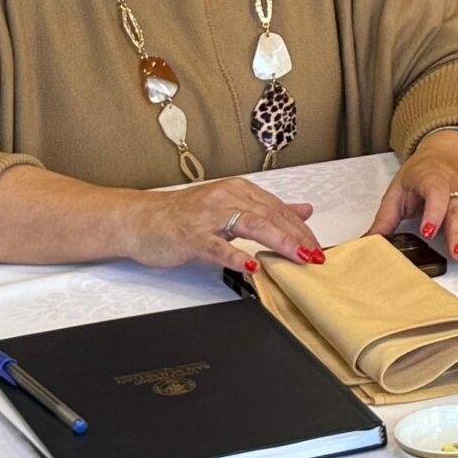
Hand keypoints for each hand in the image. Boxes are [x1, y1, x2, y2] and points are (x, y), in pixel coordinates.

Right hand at [124, 177, 323, 271]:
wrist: (140, 220)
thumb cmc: (184, 217)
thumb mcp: (230, 208)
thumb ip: (267, 210)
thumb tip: (303, 210)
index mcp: (238, 191)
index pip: (278, 209)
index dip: (301, 229)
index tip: (317, 247)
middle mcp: (226, 197)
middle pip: (271, 216)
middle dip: (297, 237)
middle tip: (315, 256)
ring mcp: (207, 215)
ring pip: (251, 225)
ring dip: (278, 242)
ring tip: (297, 256)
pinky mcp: (190, 235)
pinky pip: (217, 246)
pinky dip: (236, 256)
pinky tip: (251, 266)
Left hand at [368, 130, 457, 260]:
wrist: (452, 151)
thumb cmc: (423, 171)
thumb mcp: (399, 189)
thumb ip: (385, 218)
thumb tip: (368, 241)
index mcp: (432, 178)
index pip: (435, 193)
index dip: (433, 212)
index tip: (428, 231)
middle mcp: (455, 185)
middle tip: (456, 253)